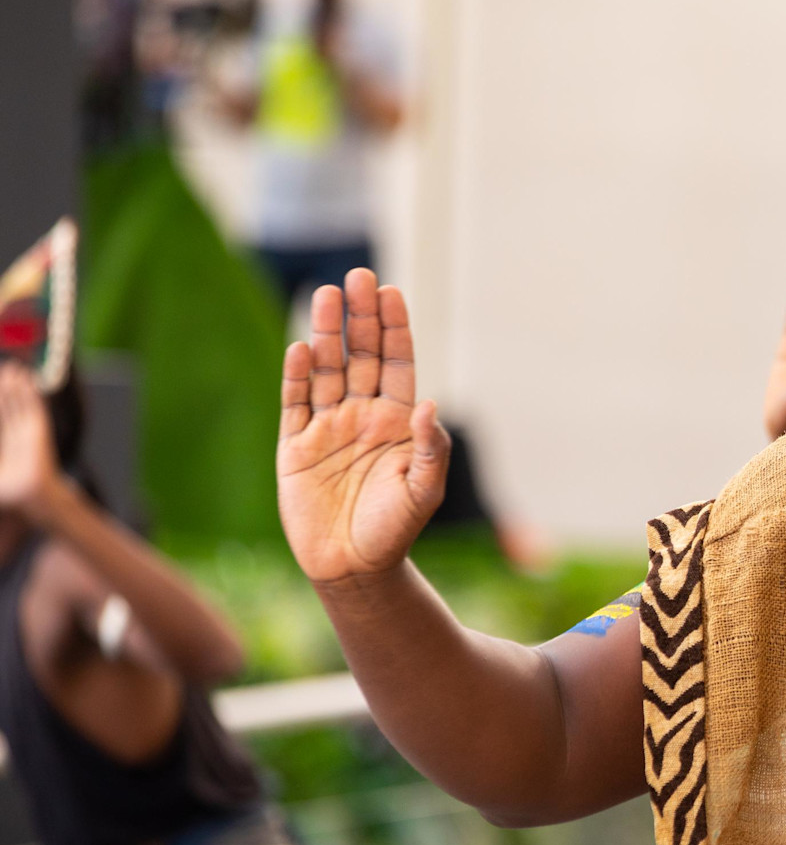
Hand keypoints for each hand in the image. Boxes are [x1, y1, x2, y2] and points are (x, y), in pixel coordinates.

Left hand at [0, 362, 62, 520]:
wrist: (28, 496)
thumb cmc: (6, 492)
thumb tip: (0, 442)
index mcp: (9, 447)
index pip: (4, 418)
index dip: (2, 403)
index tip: (0, 386)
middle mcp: (20, 437)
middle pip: (11, 408)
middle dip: (6, 390)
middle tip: (4, 371)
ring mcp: (30, 433)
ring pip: (21, 404)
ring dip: (16, 387)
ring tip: (12, 369)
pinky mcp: (39, 430)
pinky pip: (34, 407)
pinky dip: (31, 393)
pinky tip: (26, 379)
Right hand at [278, 270, 449, 584]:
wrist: (353, 568)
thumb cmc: (395, 530)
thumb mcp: (423, 491)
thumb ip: (431, 449)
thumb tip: (432, 405)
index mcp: (398, 422)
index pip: (397, 364)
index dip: (394, 329)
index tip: (392, 294)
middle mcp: (362, 417)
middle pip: (360, 356)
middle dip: (360, 318)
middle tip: (359, 276)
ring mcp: (327, 429)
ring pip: (326, 370)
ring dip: (326, 334)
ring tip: (328, 295)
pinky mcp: (295, 447)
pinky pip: (295, 403)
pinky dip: (296, 376)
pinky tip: (301, 347)